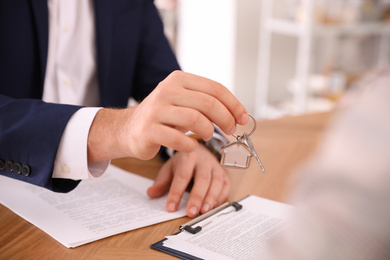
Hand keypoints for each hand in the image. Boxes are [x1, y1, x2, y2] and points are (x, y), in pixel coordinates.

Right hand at [87, 71, 247, 162]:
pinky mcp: (149, 130)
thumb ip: (206, 103)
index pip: (215, 88)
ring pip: (195, 119)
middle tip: (231, 130)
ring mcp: (156, 110)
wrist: (129, 129)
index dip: (233, 104)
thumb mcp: (184, 102)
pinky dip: (190, 145)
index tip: (243, 118)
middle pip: (208, 103)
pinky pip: (179, 139)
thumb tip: (238, 114)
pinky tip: (190, 146)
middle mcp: (167, 91)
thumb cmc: (164, 117)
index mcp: (179, 80)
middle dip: (226, 119)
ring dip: (208, 131)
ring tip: (208, 136)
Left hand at [146, 144, 229, 217]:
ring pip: (216, 182)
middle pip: (202, 179)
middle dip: (197, 197)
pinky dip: (221, 197)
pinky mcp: (224, 173)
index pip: (182, 176)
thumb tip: (151, 193)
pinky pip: (226, 185)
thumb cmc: (183, 162)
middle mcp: (203, 161)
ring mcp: (215, 167)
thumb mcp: (169, 168)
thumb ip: (161, 181)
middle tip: (191, 212)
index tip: (171, 208)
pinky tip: (213, 206)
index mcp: (187, 157)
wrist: (200, 149)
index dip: (176, 193)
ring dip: (211, 198)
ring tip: (203, 211)